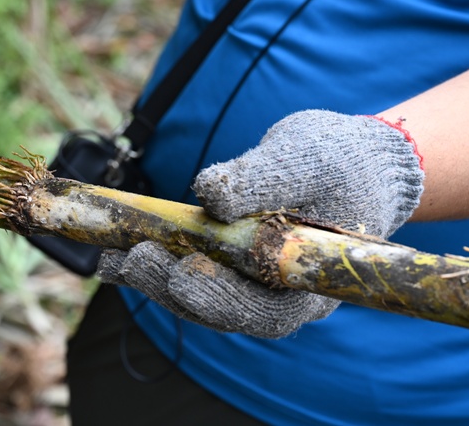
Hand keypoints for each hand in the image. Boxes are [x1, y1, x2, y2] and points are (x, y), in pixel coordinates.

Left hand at [98, 110, 424, 337]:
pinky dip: (158, 259)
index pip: (267, 311)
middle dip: (174, 287)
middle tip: (134, 259)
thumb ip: (265, 178)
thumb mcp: (308, 158)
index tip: (183, 276)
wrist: (356, 159)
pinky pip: (194, 267)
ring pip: (204, 293)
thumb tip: (208, 197)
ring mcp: (258, 279)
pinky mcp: (235, 259)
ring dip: (157, 278)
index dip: (222, 301)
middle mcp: (284, 294)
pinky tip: (117, 251)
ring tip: (112, 258)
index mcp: (314, 283)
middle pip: (225, 309)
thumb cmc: (343, 160)